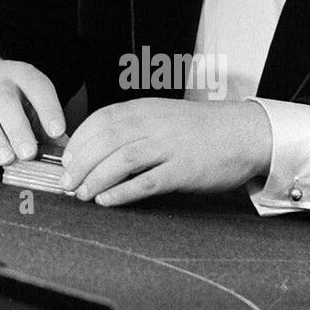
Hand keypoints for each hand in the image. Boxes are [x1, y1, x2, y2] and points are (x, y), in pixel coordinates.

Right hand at [0, 48, 66, 171]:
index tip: (58, 131)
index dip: (48, 107)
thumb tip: (65, 153)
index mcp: (18, 74)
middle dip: (17, 128)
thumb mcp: (24, 98)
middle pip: (4, 100)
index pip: (36, 85)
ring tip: (7, 159)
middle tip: (29, 153)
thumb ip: (43, 124)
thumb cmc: (1, 95)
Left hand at [60, 98, 272, 205]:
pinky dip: (123, 192)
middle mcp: (153, 124)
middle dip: (80, 163)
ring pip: (121, 161)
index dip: (78, 141)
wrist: (244, 132)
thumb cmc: (200, 128)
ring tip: (81, 194)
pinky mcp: (183, 170)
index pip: (100, 120)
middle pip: (105, 141)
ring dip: (96, 179)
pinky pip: (146, 182)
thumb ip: (133, 125)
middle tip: (66, 182)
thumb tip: (98, 146)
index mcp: (144, 109)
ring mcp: (169, 147)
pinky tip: (107, 200)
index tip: (66, 159)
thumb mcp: (162, 114)